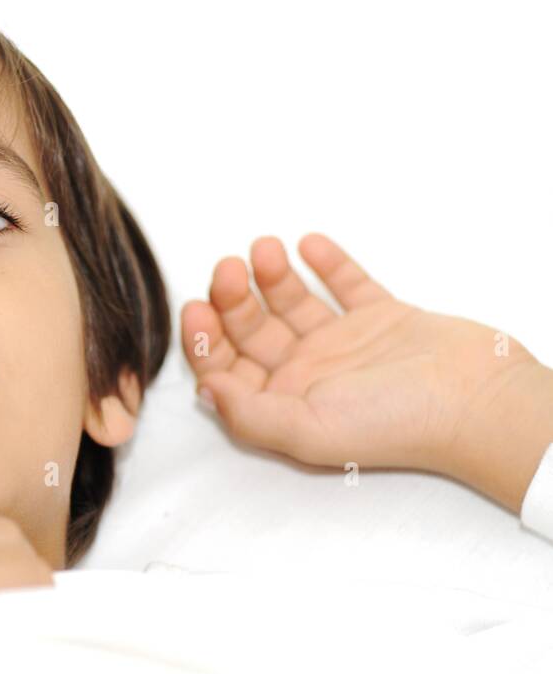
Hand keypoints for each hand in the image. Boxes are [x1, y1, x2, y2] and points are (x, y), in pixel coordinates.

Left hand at [180, 233, 537, 476]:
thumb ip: (250, 414)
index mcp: (286, 406)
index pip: (227, 370)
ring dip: (272, 276)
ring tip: (263, 248)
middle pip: (253, 332)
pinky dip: (328, 264)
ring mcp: (346, 345)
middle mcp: (310, 376)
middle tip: (227, 268)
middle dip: (232, 299)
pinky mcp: (383, 318)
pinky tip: (309, 244)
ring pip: (293, 304)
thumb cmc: (396, 425)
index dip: (204, 341)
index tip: (196, 308)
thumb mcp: (309, 430)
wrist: (477, 400)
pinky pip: (347, 285)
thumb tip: (204, 393)